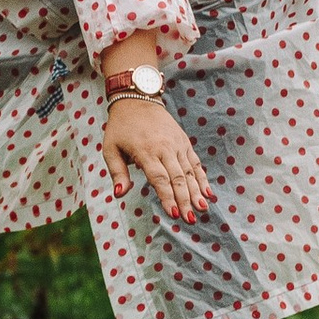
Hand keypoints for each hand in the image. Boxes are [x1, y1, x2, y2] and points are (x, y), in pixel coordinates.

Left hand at [103, 92, 211, 222]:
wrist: (138, 99)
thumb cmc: (121, 127)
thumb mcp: (110, 148)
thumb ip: (117, 173)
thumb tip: (120, 195)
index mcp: (145, 151)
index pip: (159, 178)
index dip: (167, 197)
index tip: (173, 214)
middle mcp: (164, 148)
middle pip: (177, 178)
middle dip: (185, 200)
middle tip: (190, 219)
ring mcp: (177, 144)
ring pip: (189, 172)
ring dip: (197, 192)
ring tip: (203, 209)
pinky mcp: (184, 142)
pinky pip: (195, 162)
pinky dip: (202, 178)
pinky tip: (208, 193)